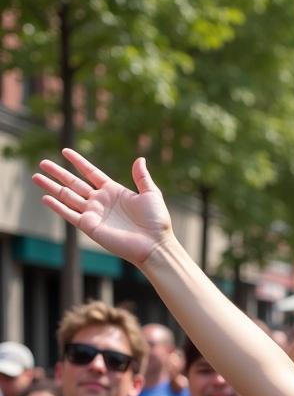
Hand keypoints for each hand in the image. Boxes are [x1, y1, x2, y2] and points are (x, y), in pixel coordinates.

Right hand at [32, 150, 172, 265]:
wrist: (154, 244)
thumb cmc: (156, 221)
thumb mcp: (151, 194)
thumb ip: (142, 177)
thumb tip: (140, 158)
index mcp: (114, 192)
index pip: (91, 173)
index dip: (79, 162)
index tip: (65, 151)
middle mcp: (101, 202)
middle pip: (75, 184)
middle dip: (58, 173)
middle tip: (43, 162)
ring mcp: (94, 214)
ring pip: (68, 197)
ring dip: (51, 187)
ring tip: (36, 177)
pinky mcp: (90, 227)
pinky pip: (70, 214)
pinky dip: (57, 206)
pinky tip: (45, 198)